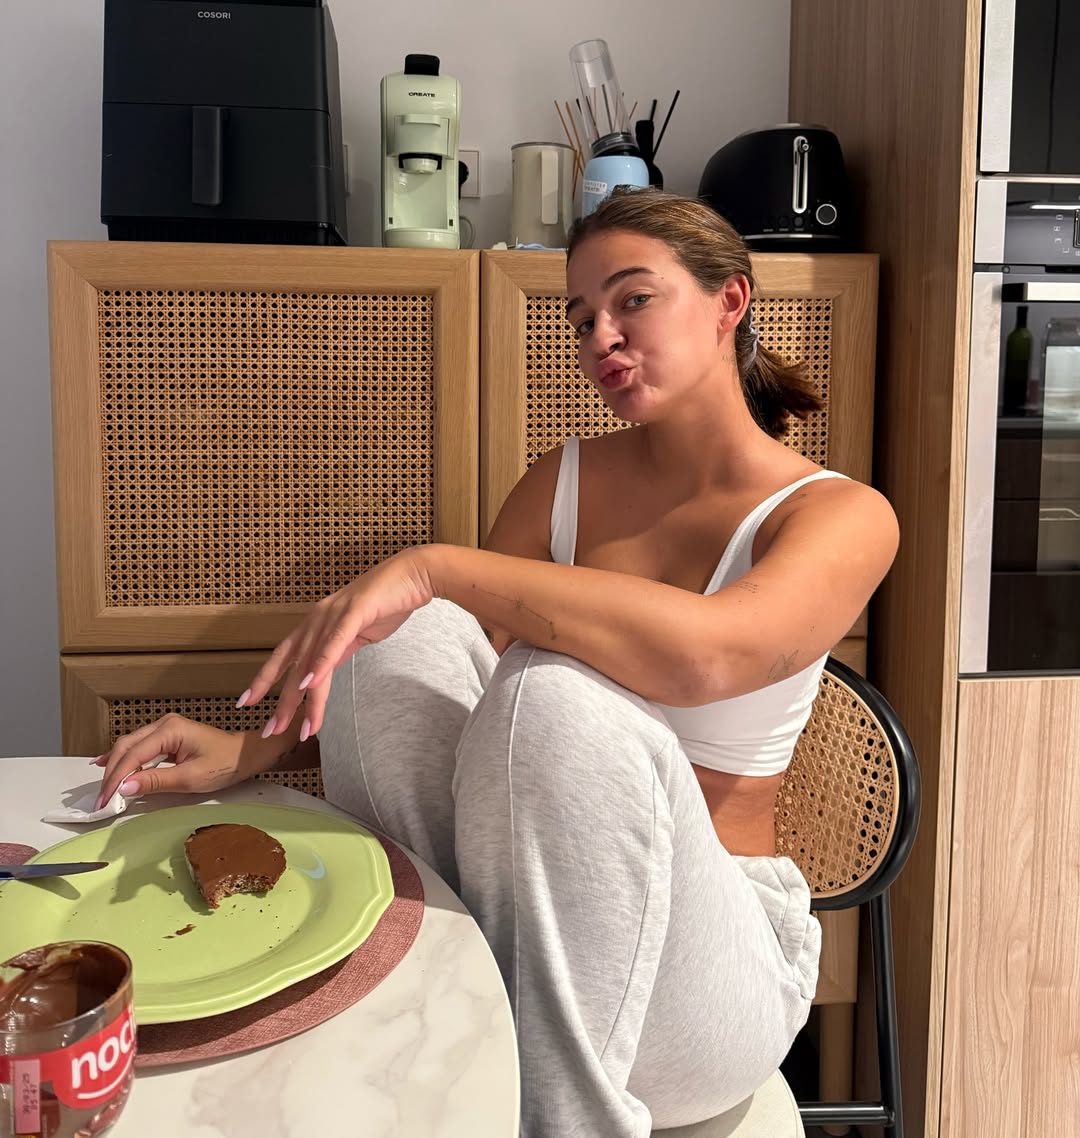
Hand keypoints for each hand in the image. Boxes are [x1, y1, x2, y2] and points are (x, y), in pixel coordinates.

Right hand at [93, 715, 255, 809]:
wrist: (245, 755)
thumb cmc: (225, 764)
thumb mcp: (190, 778)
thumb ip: (156, 782)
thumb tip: (125, 787)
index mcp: (170, 730)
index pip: (133, 755)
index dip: (116, 778)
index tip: (105, 800)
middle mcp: (164, 724)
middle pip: (126, 747)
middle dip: (111, 774)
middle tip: (102, 799)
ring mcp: (165, 729)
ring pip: (130, 747)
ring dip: (116, 768)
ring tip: (105, 791)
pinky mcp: (167, 737)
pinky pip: (139, 748)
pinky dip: (125, 760)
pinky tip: (108, 767)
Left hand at [240, 547, 435, 740]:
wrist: (414, 574)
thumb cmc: (388, 601)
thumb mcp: (357, 632)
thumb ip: (338, 649)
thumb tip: (325, 670)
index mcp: (318, 622)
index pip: (284, 655)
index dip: (264, 679)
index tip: (246, 702)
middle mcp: (319, 618)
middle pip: (293, 665)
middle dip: (282, 702)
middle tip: (270, 730)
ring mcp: (335, 613)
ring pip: (312, 661)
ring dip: (303, 697)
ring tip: (298, 726)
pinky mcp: (356, 610)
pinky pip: (335, 642)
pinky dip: (321, 663)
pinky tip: (311, 684)